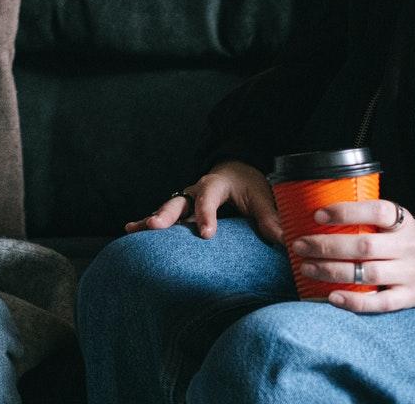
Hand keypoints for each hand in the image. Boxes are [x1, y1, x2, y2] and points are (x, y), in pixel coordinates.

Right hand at [127, 160, 282, 243]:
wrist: (236, 173)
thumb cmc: (248, 186)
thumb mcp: (262, 197)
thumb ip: (270, 218)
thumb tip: (284, 240)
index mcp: (216, 184)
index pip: (209, 198)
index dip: (206, 215)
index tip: (206, 234)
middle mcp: (195, 190)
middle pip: (179, 202)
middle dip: (167, 214)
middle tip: (157, 226)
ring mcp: (184, 200)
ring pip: (166, 210)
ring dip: (151, 220)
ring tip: (133, 230)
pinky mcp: (180, 212)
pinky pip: (162, 218)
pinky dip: (147, 225)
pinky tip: (130, 232)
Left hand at [290, 199, 414, 311]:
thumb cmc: (402, 240)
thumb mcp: (393, 221)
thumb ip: (365, 217)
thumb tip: (316, 214)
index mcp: (403, 221)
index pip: (376, 211)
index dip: (346, 212)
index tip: (318, 215)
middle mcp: (408, 247)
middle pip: (365, 246)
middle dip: (328, 246)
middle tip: (301, 245)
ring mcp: (410, 274)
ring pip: (369, 274)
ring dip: (333, 271)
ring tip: (307, 267)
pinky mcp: (409, 297)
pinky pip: (380, 302)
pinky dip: (354, 301)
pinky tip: (331, 296)